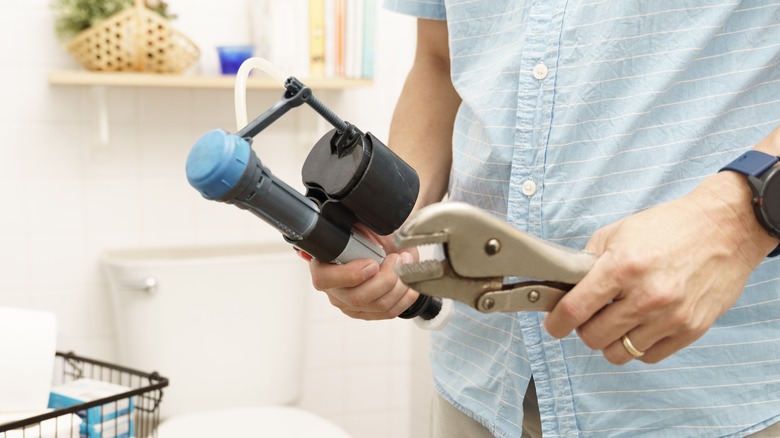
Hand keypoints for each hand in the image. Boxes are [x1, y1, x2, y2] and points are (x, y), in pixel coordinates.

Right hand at [306, 228, 420, 319]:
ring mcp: (351, 305)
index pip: (325, 280)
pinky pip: (390, 312)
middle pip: (358, 298)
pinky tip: (409, 282)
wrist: (384, 244)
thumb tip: (367, 224)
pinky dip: (405, 297)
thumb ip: (359, 224)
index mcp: (322, 266)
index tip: (373, 262)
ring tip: (405, 264)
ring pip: (379, 306)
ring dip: (400, 285)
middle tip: (397, 259)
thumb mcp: (362, 223)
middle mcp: (334, 290)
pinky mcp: (369, 313)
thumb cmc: (370, 234)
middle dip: (386, 279)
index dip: (351, 274)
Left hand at [543, 171, 774, 363]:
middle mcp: (646, 295)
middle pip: (593, 337)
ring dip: (610, 340)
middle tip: (589, 315)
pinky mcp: (690, 330)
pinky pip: (648, 356)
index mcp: (622, 267)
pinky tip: (639, 326)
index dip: (556, 323)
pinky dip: (637, 346)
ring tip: (616, 321)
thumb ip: (588, 261)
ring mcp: (670, 316)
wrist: (725, 229)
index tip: (553, 325)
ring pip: (619, 352)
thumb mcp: (618, 232)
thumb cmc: (670, 228)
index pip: (575, 310)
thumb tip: (566, 287)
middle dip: (583, 328)